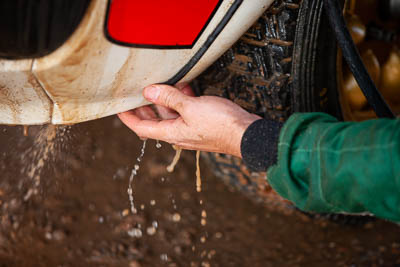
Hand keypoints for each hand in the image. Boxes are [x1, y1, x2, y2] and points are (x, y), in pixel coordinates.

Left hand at [118, 84, 260, 157]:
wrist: (247, 134)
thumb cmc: (221, 125)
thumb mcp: (192, 107)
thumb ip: (170, 98)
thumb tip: (149, 92)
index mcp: (172, 133)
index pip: (141, 128)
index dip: (127, 118)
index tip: (117, 107)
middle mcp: (178, 134)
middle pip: (154, 121)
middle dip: (143, 107)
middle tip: (134, 92)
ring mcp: (190, 129)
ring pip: (170, 114)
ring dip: (164, 100)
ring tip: (161, 83)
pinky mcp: (202, 124)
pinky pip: (185, 112)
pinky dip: (181, 100)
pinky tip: (183, 87)